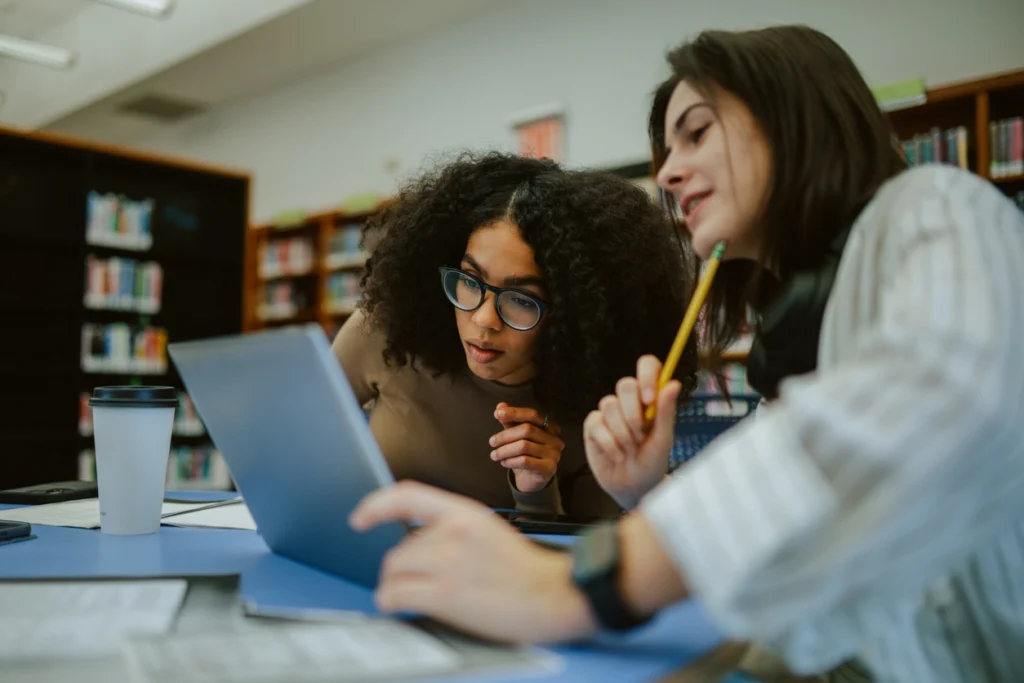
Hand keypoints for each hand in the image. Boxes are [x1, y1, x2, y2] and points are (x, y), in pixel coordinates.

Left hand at [349, 481, 595, 643]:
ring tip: (410, 594)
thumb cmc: (525, 570)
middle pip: (400, 547)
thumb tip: (417, 542)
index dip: (377, 505)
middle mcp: (454, 532)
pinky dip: (392, 600)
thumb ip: (454, 529)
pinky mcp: (446, 594)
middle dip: (402, 567)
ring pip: (394, 570)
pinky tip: (400, 603)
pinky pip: (396, 594)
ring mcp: (449, 563)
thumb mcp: (488, 531)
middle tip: (415, 581)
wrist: (554, 595)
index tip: (360, 518)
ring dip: (396, 585)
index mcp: (465, 513)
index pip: (408, 495)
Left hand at [491, 403, 564, 492]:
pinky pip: (525, 461)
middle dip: (505, 435)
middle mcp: (555, 438)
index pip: (532, 415)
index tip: (497, 414)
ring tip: (494, 455)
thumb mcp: (517, 436)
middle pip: (527, 430)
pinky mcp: (549, 468)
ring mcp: (554, 454)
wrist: (533, 479)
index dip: (515, 413)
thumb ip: (510, 421)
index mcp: (549, 426)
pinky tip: (503, 462)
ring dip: (504, 450)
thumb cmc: (525, 454)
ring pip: (524, 446)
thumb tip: (500, 406)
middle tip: (491, 442)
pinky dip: (510, 461)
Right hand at [583, 355, 679, 508]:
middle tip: (640, 436)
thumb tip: (674, 383)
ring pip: (609, 404)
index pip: (647, 366)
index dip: (646, 376)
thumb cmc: (652, 462)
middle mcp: (629, 401)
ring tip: (630, 450)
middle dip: (633, 413)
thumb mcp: (663, 439)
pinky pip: (596, 423)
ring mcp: (609, 412)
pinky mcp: (592, 425)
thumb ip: (665, 412)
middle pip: (625, 384)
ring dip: (622, 433)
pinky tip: (616, 454)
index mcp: (650, 398)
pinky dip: (609, 443)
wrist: (633, 488)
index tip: (649, 399)